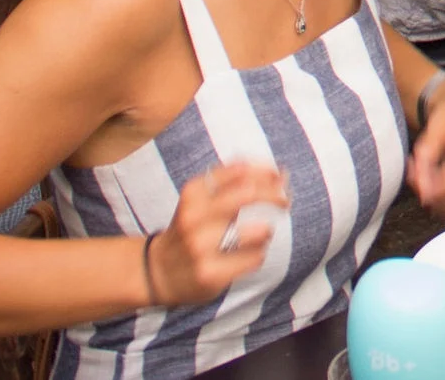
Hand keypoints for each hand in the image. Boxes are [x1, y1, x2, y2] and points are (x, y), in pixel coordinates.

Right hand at [142, 161, 289, 306]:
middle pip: (249, 193)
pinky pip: (254, 259)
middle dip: (276, 195)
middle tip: (285, 201)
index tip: (280, 177)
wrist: (158, 271)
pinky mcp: (210, 274)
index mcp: (193, 192)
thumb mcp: (200, 199)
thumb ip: (232, 182)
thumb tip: (278, 173)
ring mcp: (200, 247)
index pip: (241, 171)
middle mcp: (194, 217)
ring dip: (267, 230)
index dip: (268, 172)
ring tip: (261, 233)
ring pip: (258, 230)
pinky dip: (259, 254)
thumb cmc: (191, 229)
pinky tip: (248, 255)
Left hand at [408, 76, 444, 216]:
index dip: (432, 187)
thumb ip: (427, 152)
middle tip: (411, 174)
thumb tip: (421, 182)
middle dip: (429, 191)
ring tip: (416, 174)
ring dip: (430, 195)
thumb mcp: (436, 127)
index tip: (413, 179)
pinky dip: (435, 195)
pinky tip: (424, 178)